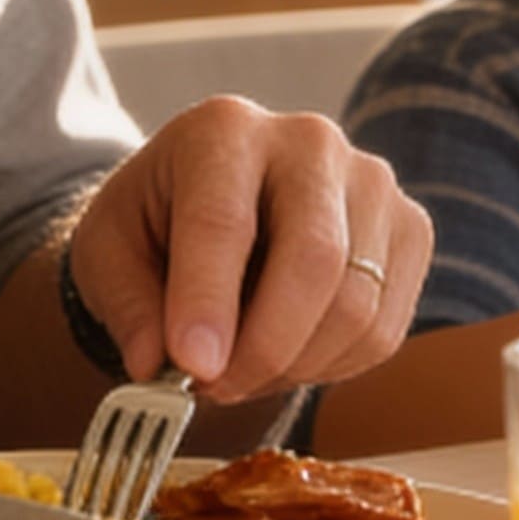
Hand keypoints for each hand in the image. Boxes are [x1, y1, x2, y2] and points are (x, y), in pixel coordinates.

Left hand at [63, 99, 434, 405]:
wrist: (214, 203)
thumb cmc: (159, 221)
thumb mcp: (109, 250)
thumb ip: (127, 304)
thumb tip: (157, 364)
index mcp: (223, 130)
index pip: (223, 221)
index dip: (208, 302)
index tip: (192, 366)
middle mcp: (309, 142)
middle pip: (315, 259)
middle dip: (264, 347)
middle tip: (216, 389)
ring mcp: (371, 184)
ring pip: (356, 305)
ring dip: (294, 366)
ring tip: (241, 371)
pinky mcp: (409, 230)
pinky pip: (383, 330)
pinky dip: (331, 366)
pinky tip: (286, 354)